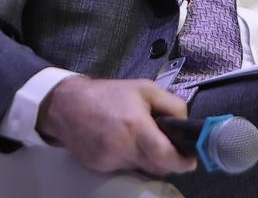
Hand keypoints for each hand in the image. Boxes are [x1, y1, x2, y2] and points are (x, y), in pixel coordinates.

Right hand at [36, 76, 196, 176]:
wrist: (67, 105)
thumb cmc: (107, 94)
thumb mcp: (145, 88)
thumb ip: (172, 105)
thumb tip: (185, 124)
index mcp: (136, 126)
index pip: (166, 157)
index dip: (182, 162)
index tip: (190, 159)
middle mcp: (123, 148)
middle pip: (156, 167)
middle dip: (165, 158)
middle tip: (164, 143)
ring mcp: (110, 161)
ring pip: (141, 169)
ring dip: (145, 157)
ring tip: (137, 137)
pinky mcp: (99, 167)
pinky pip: (124, 168)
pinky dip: (128, 158)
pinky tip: (121, 141)